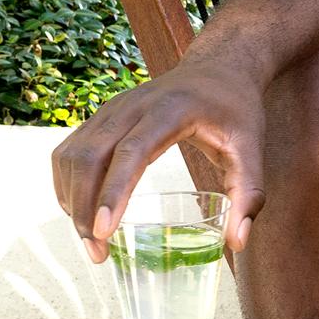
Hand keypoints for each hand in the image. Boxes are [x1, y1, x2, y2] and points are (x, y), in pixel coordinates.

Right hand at [51, 55, 266, 263]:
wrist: (220, 66)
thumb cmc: (236, 109)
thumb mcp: (252, 148)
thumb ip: (250, 194)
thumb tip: (237, 242)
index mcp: (172, 109)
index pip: (132, 152)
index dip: (113, 192)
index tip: (103, 232)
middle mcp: (134, 104)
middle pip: (90, 156)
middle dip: (84, 208)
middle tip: (97, 252)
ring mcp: (114, 107)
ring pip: (73, 155)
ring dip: (71, 200)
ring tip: (92, 239)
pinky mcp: (104, 115)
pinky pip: (70, 150)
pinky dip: (67, 183)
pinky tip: (81, 209)